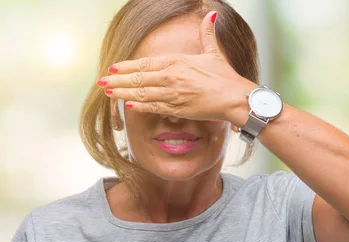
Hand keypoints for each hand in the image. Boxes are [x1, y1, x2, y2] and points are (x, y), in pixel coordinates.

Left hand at [97, 11, 257, 125]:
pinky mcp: (178, 108)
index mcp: (177, 61)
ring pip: (142, 93)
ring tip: (108, 93)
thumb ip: (207, 33)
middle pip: (138, 78)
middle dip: (117, 80)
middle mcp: (171, 76)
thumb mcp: (214, 52)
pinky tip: (128, 106)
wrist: (235, 98)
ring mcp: (173, 93)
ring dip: (123, 93)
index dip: (127, 66)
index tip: (114, 67)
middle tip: (102, 81)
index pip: (145, 63)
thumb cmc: (226, 78)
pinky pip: (154, 107)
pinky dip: (140, 106)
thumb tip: (210, 14)